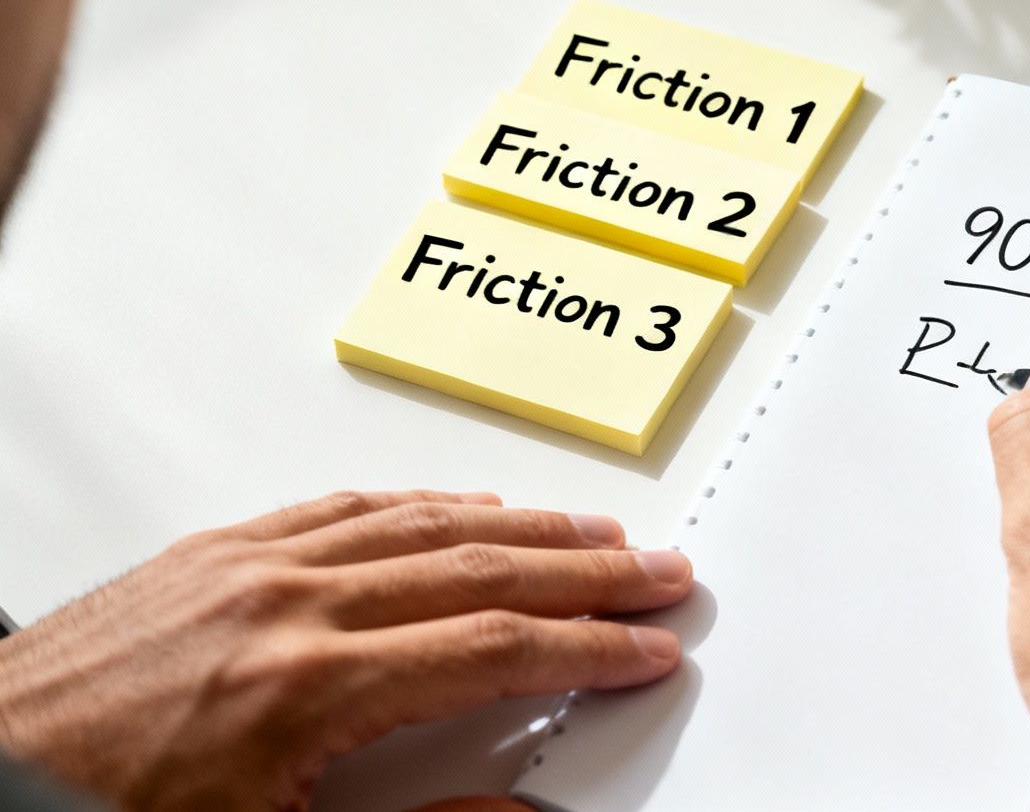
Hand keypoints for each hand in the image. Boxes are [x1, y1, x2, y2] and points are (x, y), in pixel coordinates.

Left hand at [0, 490, 692, 810]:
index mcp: (306, 688)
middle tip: (658, 569)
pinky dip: (423, 506)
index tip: (645, 646)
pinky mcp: (207, 555)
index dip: (587, 646)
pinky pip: (341, 508)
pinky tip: (464, 509)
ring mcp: (243, 568)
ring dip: (523, 526)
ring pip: (422, 524)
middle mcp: (283, 606)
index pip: (493, 649)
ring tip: (592, 529)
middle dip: (587, 570)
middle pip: (479, 569)